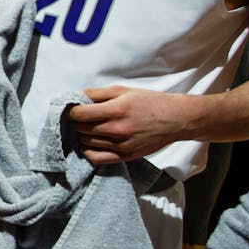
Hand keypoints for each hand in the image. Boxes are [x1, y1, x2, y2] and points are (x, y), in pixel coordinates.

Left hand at [67, 86, 189, 164]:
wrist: (177, 119)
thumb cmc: (150, 102)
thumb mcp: (123, 90)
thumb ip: (97, 93)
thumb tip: (75, 97)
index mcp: (116, 110)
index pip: (79, 114)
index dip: (71, 111)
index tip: (72, 108)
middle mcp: (118, 129)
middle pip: (81, 129)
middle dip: (77, 122)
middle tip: (82, 117)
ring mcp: (122, 145)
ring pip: (86, 142)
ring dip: (83, 135)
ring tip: (90, 128)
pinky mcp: (126, 156)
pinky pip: (96, 158)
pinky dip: (88, 150)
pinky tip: (92, 143)